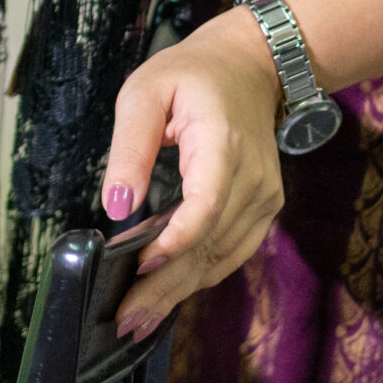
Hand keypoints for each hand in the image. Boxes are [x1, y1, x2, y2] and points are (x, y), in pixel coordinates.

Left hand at [102, 7, 287, 342]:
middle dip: (166, 285)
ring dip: (180, 289)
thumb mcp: (145, 91)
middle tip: (126, 317)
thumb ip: (129, 147)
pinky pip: (230, 251)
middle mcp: (253, 178)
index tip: (140, 265)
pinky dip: (198, 274)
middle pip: (210, 243)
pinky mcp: (263, 208)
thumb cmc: (191, 73)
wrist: (252, 65)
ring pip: (221, 257)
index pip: (206, 204)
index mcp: (224, 143)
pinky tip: (167, 294)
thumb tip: (117, 206)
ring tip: (139, 317)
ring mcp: (265, 197)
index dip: (175, 241)